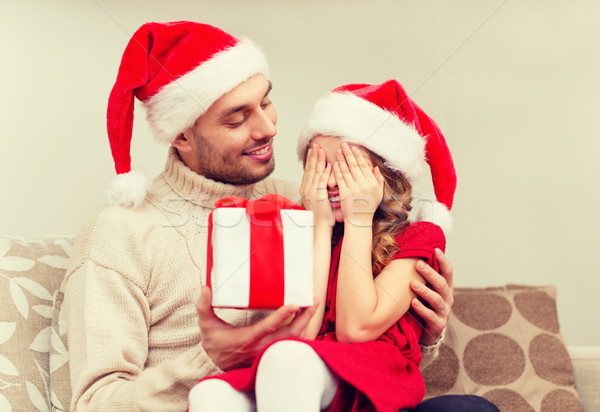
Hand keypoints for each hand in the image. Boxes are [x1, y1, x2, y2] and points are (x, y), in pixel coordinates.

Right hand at [196, 286, 316, 370]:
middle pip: (289, 334)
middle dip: (304, 317)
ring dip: (305, 324)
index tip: (294, 304)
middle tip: (313, 300)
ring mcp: (269, 351)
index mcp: (248, 338)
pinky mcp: (272, 352)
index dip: (282, 315)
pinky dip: (302, 332)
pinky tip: (307, 321)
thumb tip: (205, 288)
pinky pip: (292, 344)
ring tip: (312, 306)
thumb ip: (204, 307)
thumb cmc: (214, 343)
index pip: (268, 327)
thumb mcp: (206, 325)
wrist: (215, 364)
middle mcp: (262, 346)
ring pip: (294, 340)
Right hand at [300, 143, 333, 227]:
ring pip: (315, 172)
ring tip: (321, 150)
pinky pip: (322, 181)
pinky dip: (326, 172)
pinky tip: (330, 164)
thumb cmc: (322, 214)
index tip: (313, 149)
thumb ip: (318, 187)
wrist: (319, 226)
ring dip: (318, 160)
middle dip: (313, 155)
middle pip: (309, 168)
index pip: (307, 170)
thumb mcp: (318, 198)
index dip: (310, 159)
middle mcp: (305, 189)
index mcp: (304, 189)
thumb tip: (323, 176)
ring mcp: (311, 192)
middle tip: (316, 144)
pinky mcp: (318, 196)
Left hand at [333, 142, 383, 225]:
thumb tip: (375, 167)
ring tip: (337, 151)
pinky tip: (334, 164)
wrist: (359, 221)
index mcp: (372, 183)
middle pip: (354, 165)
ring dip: (341, 159)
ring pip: (346, 170)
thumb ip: (379, 179)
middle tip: (343, 144)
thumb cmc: (369, 207)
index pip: (364, 165)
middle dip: (348, 153)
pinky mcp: (344, 194)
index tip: (354, 147)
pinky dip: (337, 171)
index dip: (358, 155)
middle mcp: (363, 185)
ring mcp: (353, 189)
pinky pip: (340, 179)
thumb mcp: (378, 193)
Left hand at [411, 249, 453, 345]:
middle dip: (430, 273)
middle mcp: (447, 298)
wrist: (427, 331)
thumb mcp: (426, 288)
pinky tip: (413, 302)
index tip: (435, 250)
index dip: (443, 261)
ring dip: (425, 291)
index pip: (448, 271)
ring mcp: (444, 311)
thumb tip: (408, 253)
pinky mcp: (438, 324)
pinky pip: (430, 316)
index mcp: (446, 286)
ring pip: (436, 299)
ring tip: (413, 284)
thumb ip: (422, 275)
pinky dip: (421, 309)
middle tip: (418, 264)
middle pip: (442, 283)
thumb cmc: (424, 303)